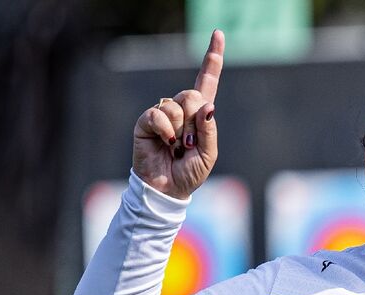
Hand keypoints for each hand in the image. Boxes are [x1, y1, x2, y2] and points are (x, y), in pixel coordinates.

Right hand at [133, 30, 222, 198]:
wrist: (167, 189)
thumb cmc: (189, 173)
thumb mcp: (209, 154)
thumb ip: (209, 130)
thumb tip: (208, 105)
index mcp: (199, 115)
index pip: (207, 82)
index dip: (212, 59)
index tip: (218, 35)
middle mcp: (180, 109)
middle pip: (192, 95)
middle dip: (195, 122)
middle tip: (189, 145)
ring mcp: (162, 114)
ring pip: (177, 105)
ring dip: (181, 131)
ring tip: (176, 147)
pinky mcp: (146, 122)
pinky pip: (159, 115)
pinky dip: (165, 131)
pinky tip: (164, 143)